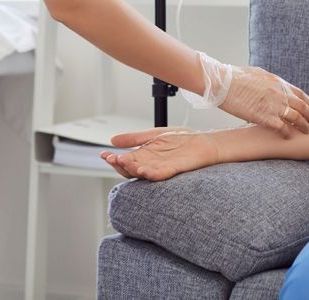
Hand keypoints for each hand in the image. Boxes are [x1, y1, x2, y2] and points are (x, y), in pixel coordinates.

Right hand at [100, 127, 216, 180]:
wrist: (205, 142)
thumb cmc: (183, 140)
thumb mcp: (154, 135)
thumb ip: (135, 138)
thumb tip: (113, 140)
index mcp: (145, 157)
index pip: (125, 162)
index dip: (113, 159)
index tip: (103, 154)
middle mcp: (151, 165)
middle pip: (131, 169)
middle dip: (120, 165)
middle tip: (112, 158)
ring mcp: (163, 168)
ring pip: (143, 173)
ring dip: (132, 170)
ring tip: (123, 163)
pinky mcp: (175, 169)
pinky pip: (161, 174)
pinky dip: (152, 173)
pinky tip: (143, 170)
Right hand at [218, 66, 308, 137]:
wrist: (223, 82)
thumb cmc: (236, 77)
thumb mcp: (258, 74)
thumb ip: (270, 82)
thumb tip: (273, 85)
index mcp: (278, 82)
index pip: (300, 94)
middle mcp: (279, 93)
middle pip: (302, 106)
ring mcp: (273, 105)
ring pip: (296, 117)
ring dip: (304, 125)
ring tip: (308, 131)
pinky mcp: (263, 116)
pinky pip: (281, 127)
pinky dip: (287, 133)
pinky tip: (289, 137)